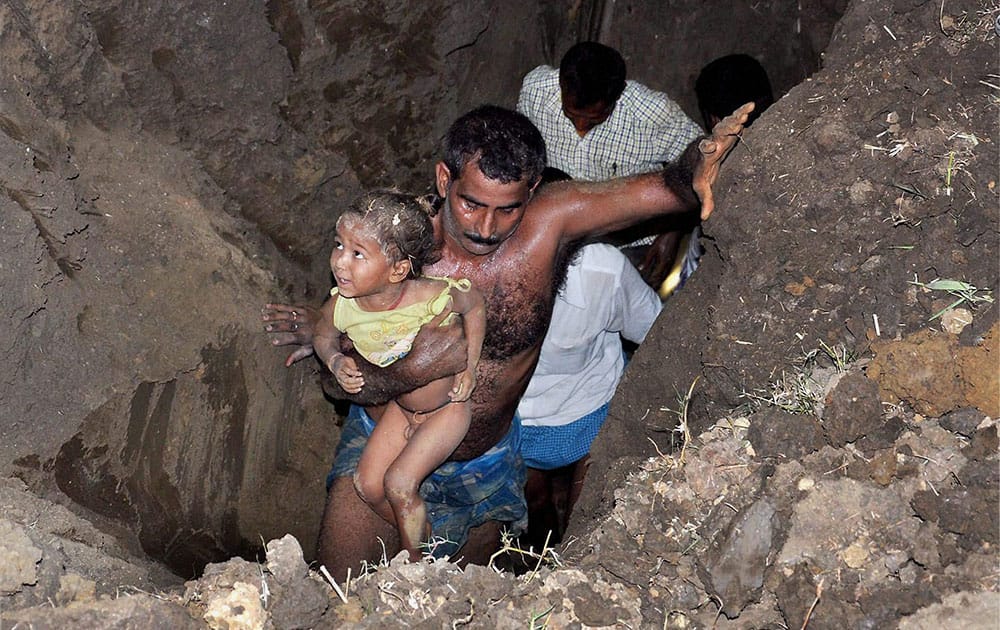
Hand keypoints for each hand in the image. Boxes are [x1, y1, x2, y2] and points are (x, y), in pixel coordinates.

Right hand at [262, 303, 319, 366]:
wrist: (331, 321)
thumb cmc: (318, 337)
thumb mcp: (310, 348)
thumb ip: (298, 355)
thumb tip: (286, 364)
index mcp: (304, 336)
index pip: (292, 338)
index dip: (283, 340)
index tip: (273, 342)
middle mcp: (303, 325)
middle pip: (288, 326)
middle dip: (276, 327)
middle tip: (266, 328)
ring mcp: (302, 315)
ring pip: (286, 315)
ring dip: (274, 315)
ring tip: (263, 316)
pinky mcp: (301, 308)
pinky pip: (288, 306)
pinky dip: (277, 306)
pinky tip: (267, 306)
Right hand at [331, 354, 363, 393]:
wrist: (335, 363)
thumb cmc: (344, 361)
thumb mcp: (349, 360)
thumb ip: (353, 366)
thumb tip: (358, 375)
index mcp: (341, 367)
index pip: (348, 371)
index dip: (354, 373)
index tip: (361, 373)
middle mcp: (339, 375)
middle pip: (346, 380)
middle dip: (355, 381)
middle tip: (362, 379)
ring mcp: (340, 380)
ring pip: (346, 386)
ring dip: (355, 386)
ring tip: (362, 383)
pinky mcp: (341, 384)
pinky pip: (346, 389)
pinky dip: (353, 390)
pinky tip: (359, 389)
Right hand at [404, 307, 468, 380]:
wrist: (417, 369)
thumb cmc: (421, 346)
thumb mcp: (428, 327)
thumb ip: (441, 314)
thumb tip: (449, 300)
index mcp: (456, 330)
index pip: (457, 320)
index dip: (449, 323)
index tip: (442, 328)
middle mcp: (463, 342)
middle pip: (460, 333)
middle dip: (453, 333)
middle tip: (441, 339)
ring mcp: (464, 355)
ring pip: (462, 345)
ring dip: (456, 344)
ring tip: (442, 348)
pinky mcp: (463, 365)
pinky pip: (462, 357)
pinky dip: (456, 356)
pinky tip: (445, 357)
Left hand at [450, 369, 476, 401]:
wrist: (470, 363)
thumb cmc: (463, 367)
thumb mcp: (458, 375)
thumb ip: (457, 383)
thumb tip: (455, 391)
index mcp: (468, 383)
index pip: (463, 395)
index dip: (457, 398)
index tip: (451, 398)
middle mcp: (472, 386)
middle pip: (465, 397)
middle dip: (458, 399)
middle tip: (450, 397)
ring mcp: (473, 385)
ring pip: (467, 395)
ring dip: (460, 397)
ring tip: (453, 395)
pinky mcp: (473, 385)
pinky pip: (468, 392)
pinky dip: (463, 394)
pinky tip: (458, 392)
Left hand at [637, 231, 683, 287]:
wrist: (676, 232)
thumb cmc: (664, 239)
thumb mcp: (653, 249)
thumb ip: (647, 260)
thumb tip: (640, 269)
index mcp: (663, 262)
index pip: (656, 277)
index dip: (650, 283)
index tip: (645, 288)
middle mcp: (669, 265)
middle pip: (661, 279)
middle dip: (655, 286)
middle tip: (650, 292)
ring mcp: (672, 264)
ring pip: (665, 277)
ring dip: (660, 284)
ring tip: (655, 289)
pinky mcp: (673, 262)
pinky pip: (668, 273)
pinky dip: (664, 278)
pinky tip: (661, 280)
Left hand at [693, 102, 753, 220]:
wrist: (695, 162)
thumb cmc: (699, 176)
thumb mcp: (701, 189)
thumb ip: (705, 201)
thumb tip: (705, 218)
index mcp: (706, 157)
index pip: (705, 152)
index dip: (708, 148)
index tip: (711, 145)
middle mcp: (712, 143)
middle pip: (718, 134)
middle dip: (726, 129)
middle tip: (737, 123)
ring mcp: (720, 136)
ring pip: (726, 124)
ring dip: (736, 117)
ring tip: (747, 110)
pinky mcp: (727, 132)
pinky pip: (734, 121)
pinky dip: (741, 113)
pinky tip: (751, 106)